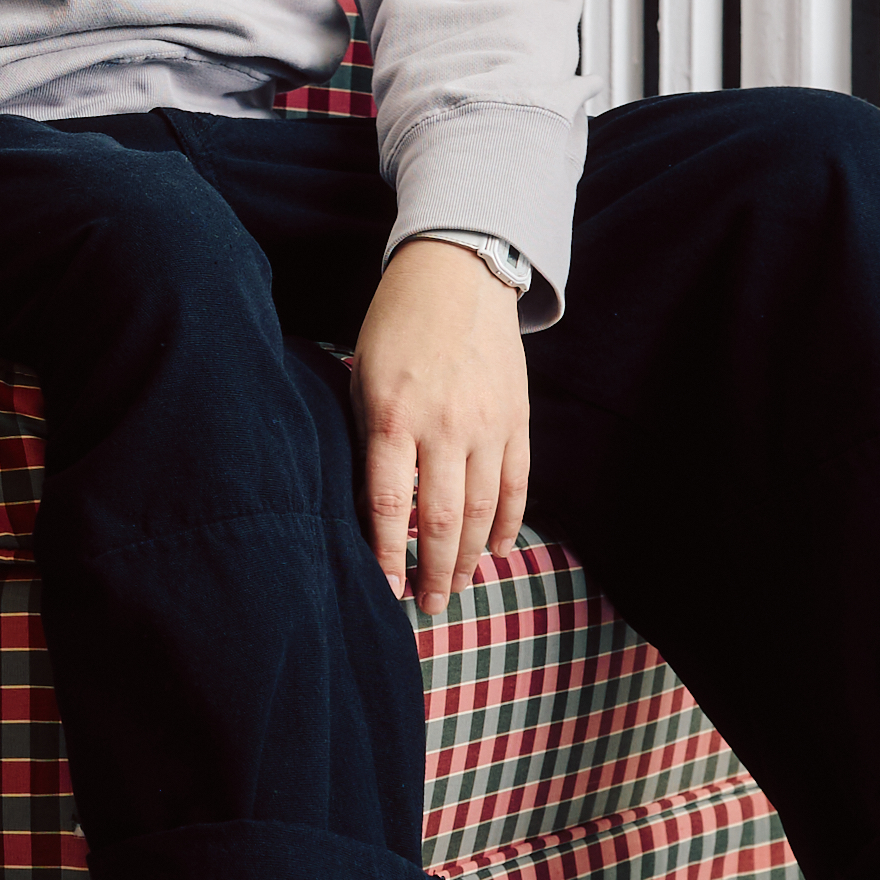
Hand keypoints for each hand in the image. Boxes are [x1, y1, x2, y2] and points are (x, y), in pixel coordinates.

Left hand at [355, 237, 528, 610]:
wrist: (458, 273)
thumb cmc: (396, 326)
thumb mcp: (362, 377)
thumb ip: (368, 440)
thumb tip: (371, 507)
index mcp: (393, 415)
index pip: (390, 504)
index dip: (388, 554)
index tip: (384, 589)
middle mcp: (444, 424)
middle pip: (441, 518)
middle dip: (434, 571)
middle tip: (428, 605)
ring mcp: (487, 423)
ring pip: (482, 509)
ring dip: (469, 556)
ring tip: (457, 588)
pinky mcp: (517, 418)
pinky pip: (516, 482)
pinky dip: (507, 521)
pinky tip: (496, 549)